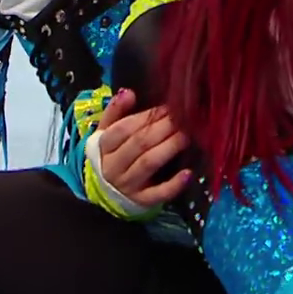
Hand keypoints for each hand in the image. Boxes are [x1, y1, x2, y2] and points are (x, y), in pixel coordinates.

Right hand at [97, 89, 192, 209]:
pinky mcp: (142, 201)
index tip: (166, 107)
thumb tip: (128, 92)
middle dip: (162, 129)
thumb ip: (115, 111)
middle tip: (182, 118)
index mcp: (104, 146)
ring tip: (186, 136)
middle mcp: (113, 166)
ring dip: (168, 148)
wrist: (106, 192)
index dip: (145, 116)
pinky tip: (188, 174)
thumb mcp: (107, 133)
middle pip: (139, 144)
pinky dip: (174, 185)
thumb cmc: (112, 154)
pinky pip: (158, 193)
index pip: (123, 129)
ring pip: (148, 164)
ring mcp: (128, 185)